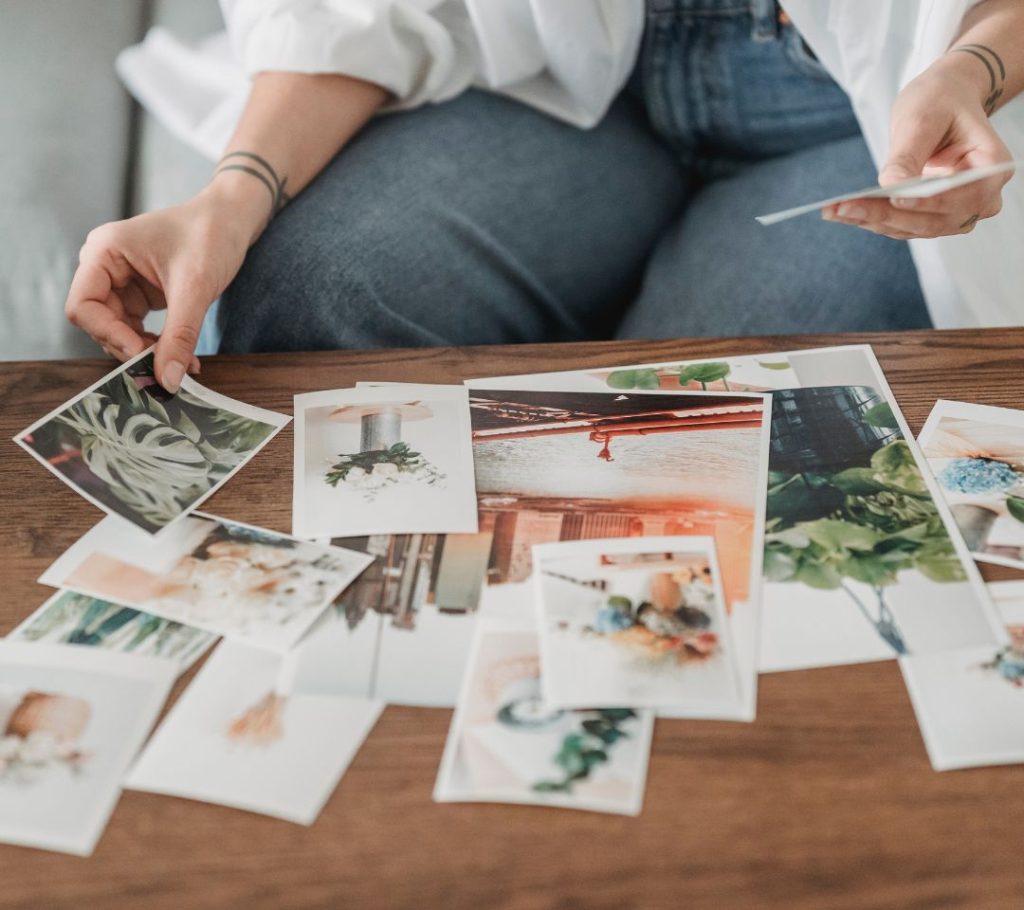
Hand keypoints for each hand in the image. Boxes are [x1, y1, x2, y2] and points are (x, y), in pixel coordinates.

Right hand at [65, 175, 265, 390]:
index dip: (109, 335)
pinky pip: (137, 329)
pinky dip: (157, 346)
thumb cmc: (210, 236)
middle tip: (167, 369)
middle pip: (100, 323)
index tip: (143, 356)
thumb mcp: (195, 289)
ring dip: (146, 352)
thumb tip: (168, 380)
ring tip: (182, 365)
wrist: (232, 220)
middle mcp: (104, 265)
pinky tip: (183, 357)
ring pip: (119, 331)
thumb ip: (179, 336)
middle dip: (131, 348)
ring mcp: (121, 281)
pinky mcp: (139, 294)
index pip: (83, 306)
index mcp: (104, 252)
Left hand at [823, 52, 1013, 238]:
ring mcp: (957, 213)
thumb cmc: (940, 102)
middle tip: (843, 208)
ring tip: (833, 211)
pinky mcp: (932, 218)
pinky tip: (840, 212)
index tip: (894, 198)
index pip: (960, 195)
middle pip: (932, 219)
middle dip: (885, 214)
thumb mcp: (923, 118)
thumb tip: (890, 190)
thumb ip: (908, 156)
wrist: (944, 103)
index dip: (927, 201)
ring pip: (912, 228)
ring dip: (871, 221)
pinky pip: (901, 225)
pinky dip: (871, 219)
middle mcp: (981, 198)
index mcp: (992, 167)